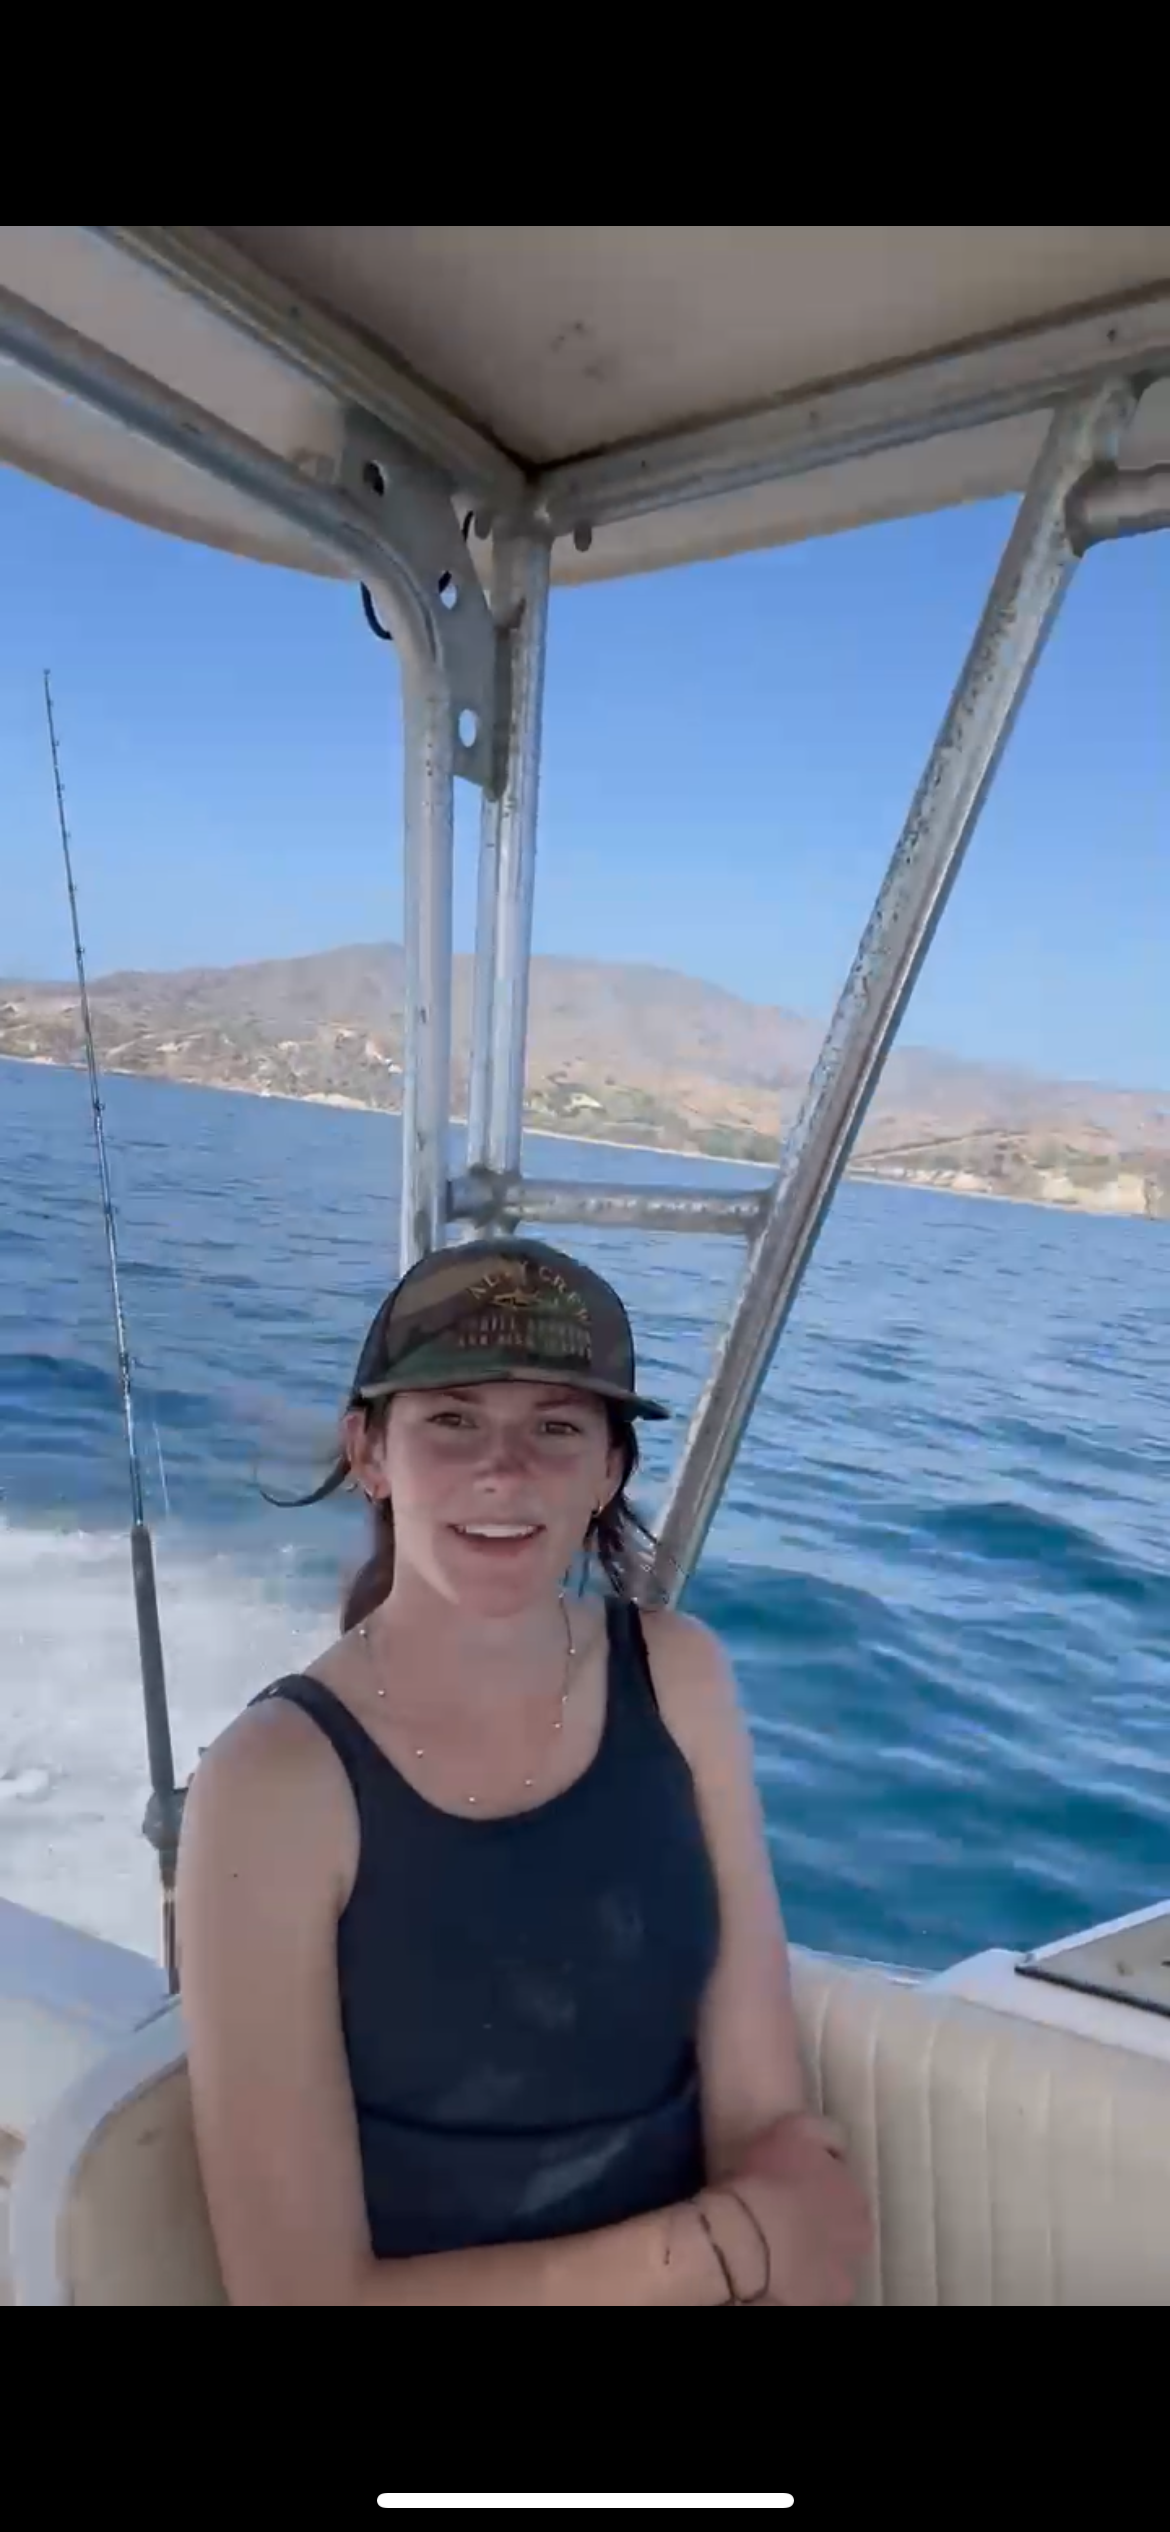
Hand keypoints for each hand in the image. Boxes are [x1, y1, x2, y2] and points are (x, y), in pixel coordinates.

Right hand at [702, 2113, 871, 2306]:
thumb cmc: (768, 2178)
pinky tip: (773, 2273)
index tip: (791, 2188)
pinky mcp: (823, 2303)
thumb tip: (835, 2145)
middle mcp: (859, 2239)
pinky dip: (797, 2284)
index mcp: (856, 2197)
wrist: (745, 2239)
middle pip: (842, 2230)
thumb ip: (825, 2133)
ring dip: (810, 2256)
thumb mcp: (797, 2128)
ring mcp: (843, 2276)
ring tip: (774, 2249)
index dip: (816, 2189)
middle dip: (820, 2225)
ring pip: (828, 2263)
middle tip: (784, 2219)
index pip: (844, 2193)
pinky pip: (811, 2290)